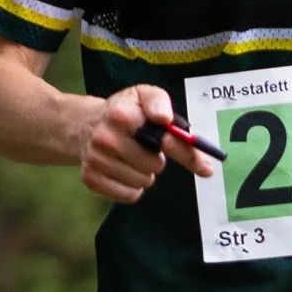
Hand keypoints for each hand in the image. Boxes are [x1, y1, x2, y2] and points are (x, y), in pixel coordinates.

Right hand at [80, 83, 214, 201]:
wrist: (84, 126)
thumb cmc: (124, 111)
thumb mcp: (143, 96)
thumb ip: (160, 103)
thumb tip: (167, 120)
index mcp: (121, 114)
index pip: (162, 139)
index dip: (185, 153)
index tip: (206, 168)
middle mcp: (105, 137)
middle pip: (155, 165)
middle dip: (157, 159)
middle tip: (147, 148)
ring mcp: (96, 160)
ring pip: (143, 183)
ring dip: (145, 174)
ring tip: (133, 158)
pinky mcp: (90, 180)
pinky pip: (129, 196)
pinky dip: (133, 188)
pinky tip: (124, 171)